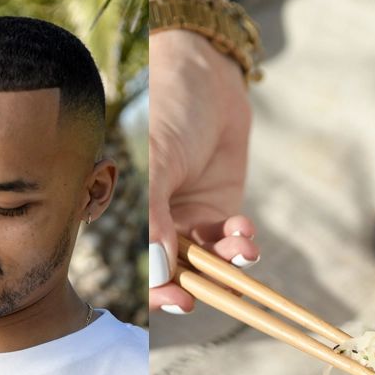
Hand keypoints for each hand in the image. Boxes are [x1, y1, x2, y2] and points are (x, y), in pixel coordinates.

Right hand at [148, 29, 259, 313]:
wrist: (205, 75)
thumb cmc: (167, 108)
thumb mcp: (158, 160)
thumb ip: (156, 214)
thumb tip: (159, 268)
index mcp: (130, 215)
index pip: (140, 266)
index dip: (158, 291)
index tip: (179, 299)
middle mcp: (158, 224)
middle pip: (176, 275)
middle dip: (196, 287)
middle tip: (215, 293)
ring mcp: (190, 220)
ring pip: (208, 263)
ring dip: (226, 265)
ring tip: (241, 249)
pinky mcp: (221, 211)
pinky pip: (231, 242)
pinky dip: (241, 244)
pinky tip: (244, 230)